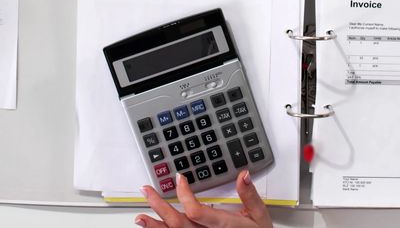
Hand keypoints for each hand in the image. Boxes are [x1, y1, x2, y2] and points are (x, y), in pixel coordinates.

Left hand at [136, 171, 271, 227]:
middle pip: (178, 223)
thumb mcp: (259, 216)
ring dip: (155, 226)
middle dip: (159, 206)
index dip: (184, 194)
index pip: (196, 211)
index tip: (179, 178)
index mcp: (223, 226)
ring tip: (140, 216)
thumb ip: (249, 196)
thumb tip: (243, 175)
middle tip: (147, 190)